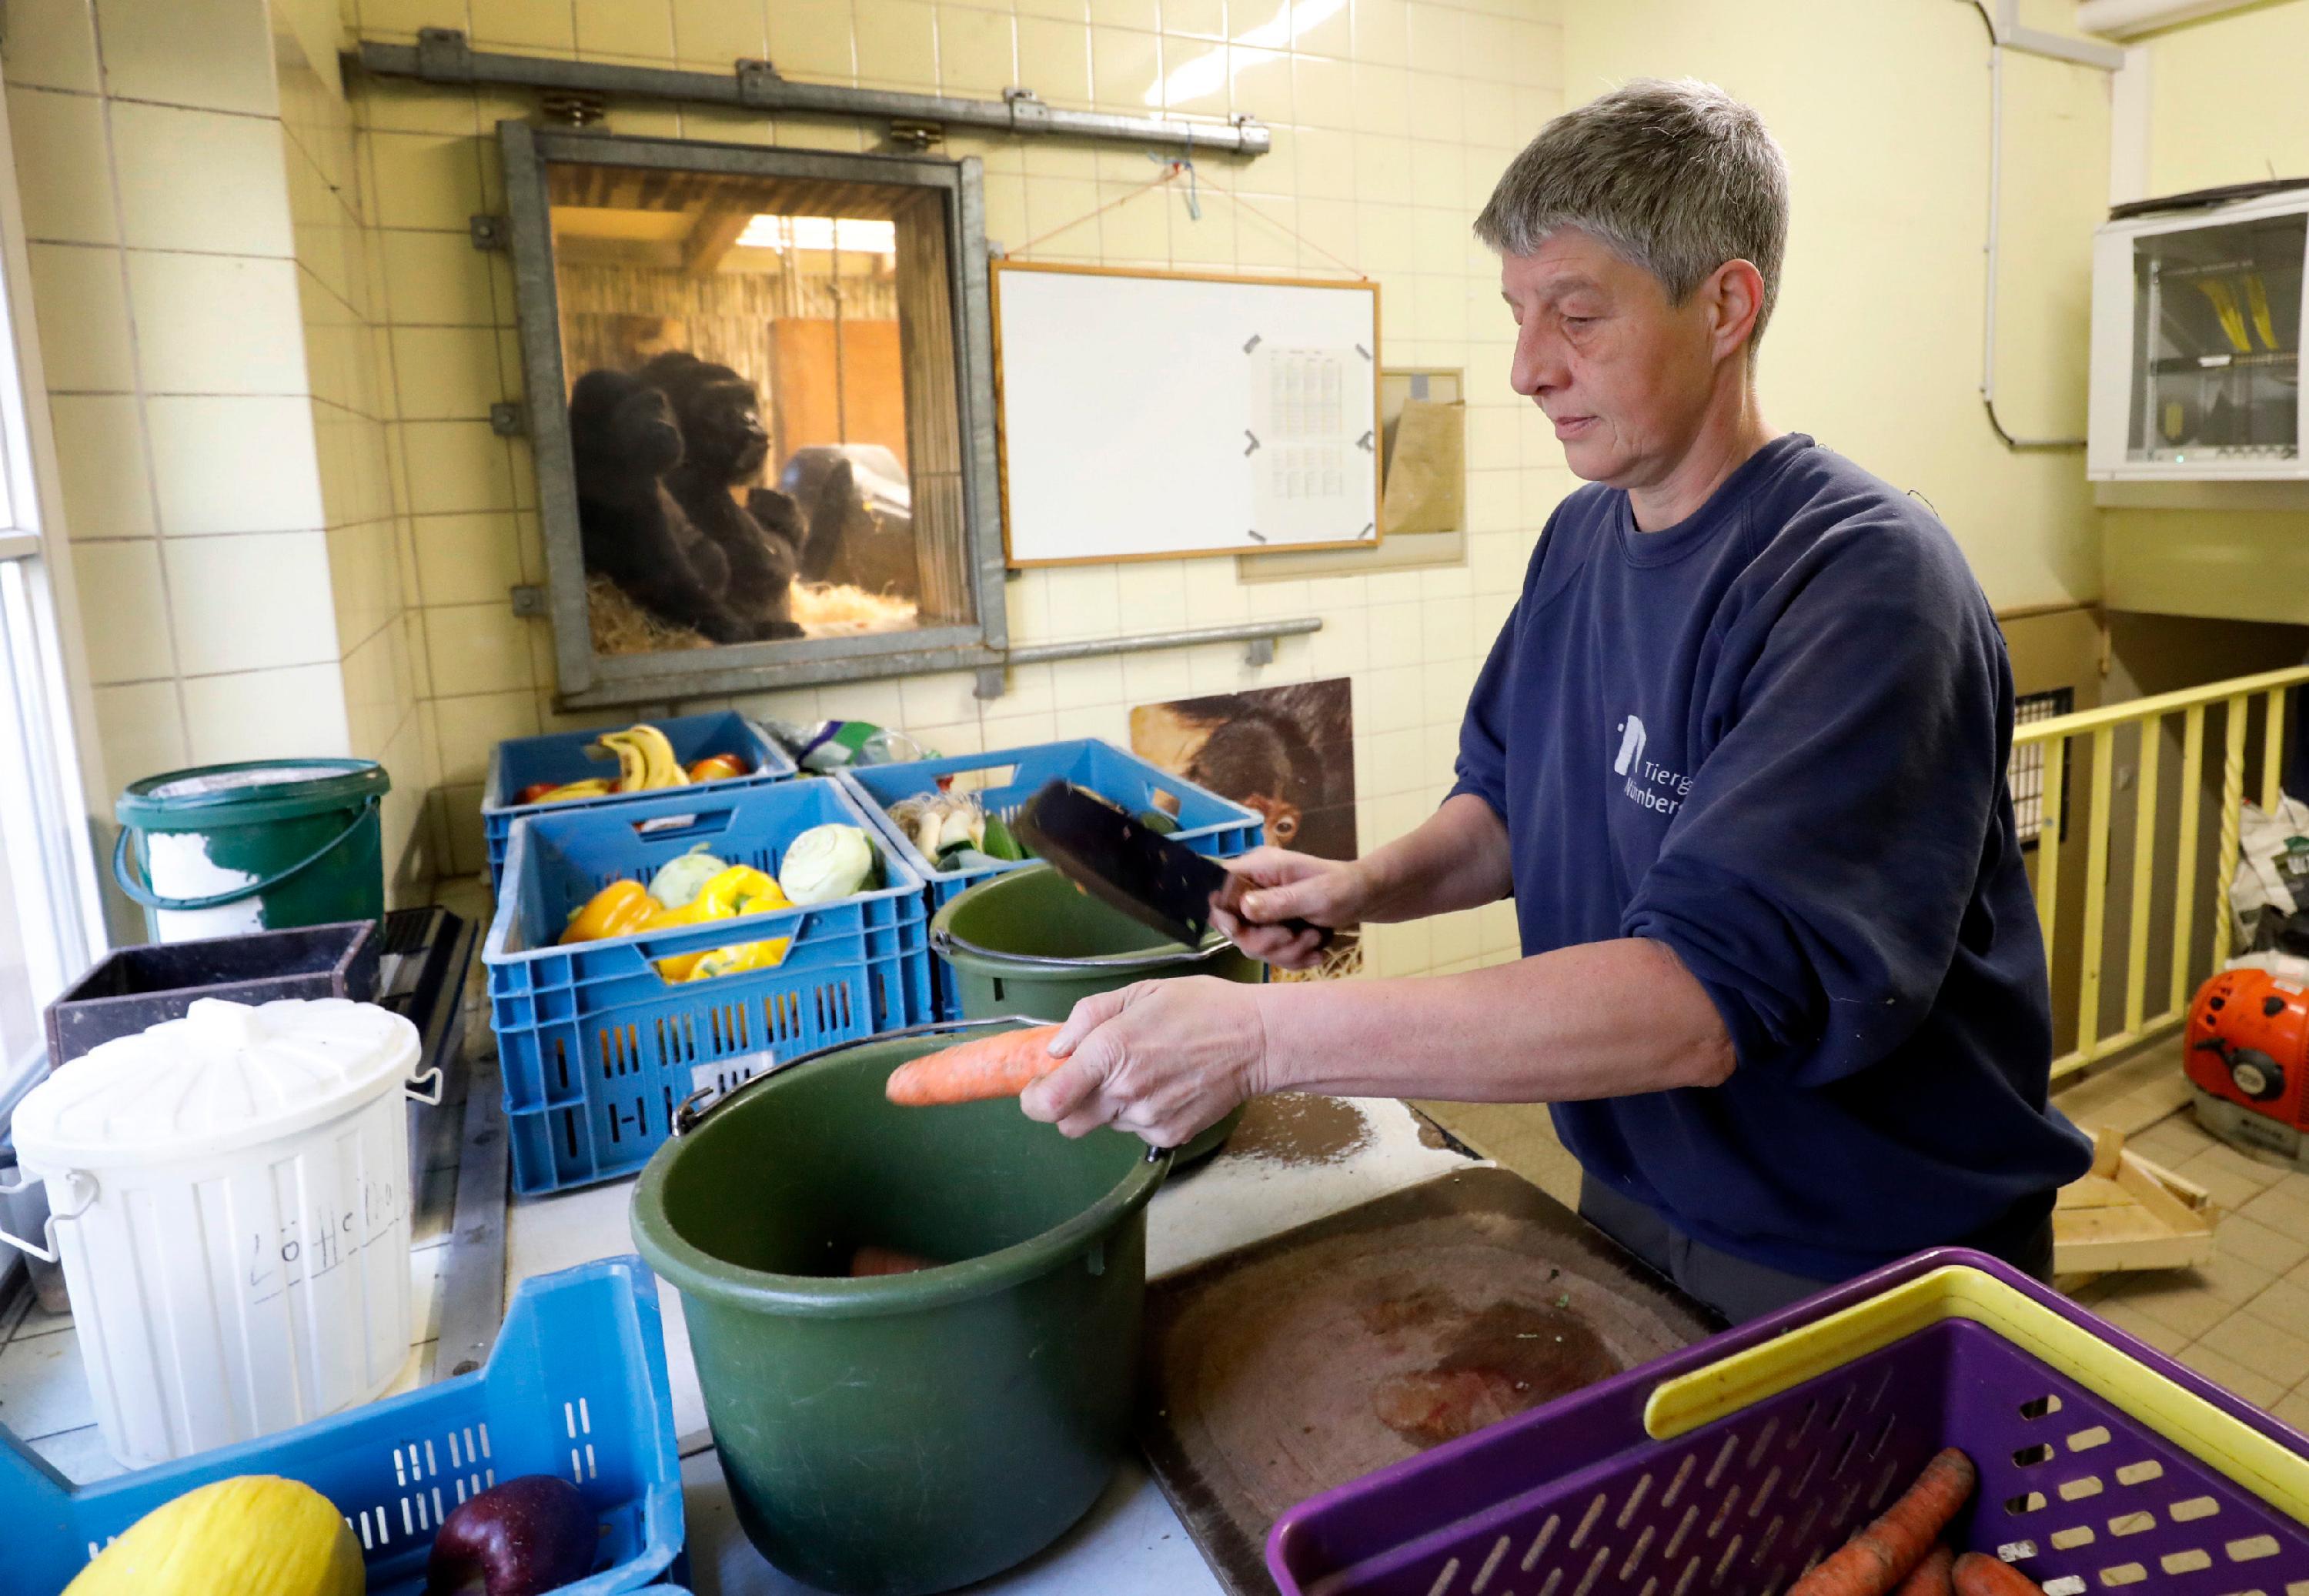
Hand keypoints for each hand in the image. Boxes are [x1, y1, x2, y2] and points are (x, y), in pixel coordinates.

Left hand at [1019, 977, 1267, 1148]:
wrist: (1257, 1041)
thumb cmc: (1200, 1008)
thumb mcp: (1138, 992)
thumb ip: (1087, 1019)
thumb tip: (1056, 1049)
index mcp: (1110, 1053)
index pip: (1048, 1102)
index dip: (1033, 1099)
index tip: (1037, 1087)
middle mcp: (1124, 1093)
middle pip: (1067, 1124)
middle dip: (1067, 1105)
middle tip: (1086, 1079)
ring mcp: (1148, 1119)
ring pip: (1104, 1125)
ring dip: (1108, 1105)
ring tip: (1144, 1070)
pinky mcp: (1169, 1135)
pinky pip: (1135, 1130)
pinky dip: (1139, 1113)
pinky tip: (1164, 1085)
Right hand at [1209, 847, 1364, 970]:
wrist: (1368, 897)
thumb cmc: (1345, 887)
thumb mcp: (1317, 895)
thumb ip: (1281, 901)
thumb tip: (1243, 907)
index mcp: (1258, 868)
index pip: (1219, 890)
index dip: (1225, 916)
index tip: (1244, 932)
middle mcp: (1254, 888)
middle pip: (1234, 926)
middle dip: (1267, 942)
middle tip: (1297, 938)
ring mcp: (1263, 909)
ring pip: (1253, 945)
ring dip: (1286, 952)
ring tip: (1315, 939)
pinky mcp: (1274, 927)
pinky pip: (1271, 953)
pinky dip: (1293, 957)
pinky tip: (1315, 951)